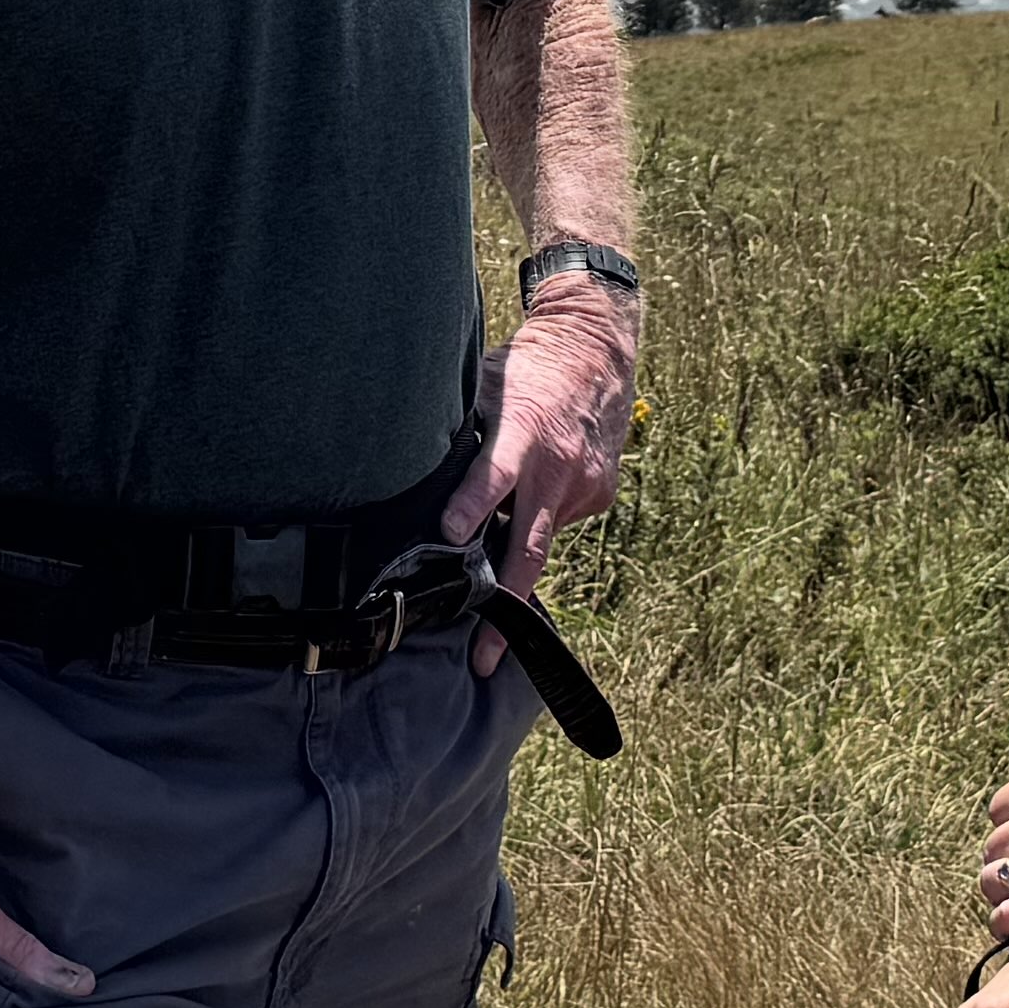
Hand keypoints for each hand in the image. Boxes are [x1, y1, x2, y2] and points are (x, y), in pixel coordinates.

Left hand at [448, 273, 639, 661]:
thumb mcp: (486, 386)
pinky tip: (526, 503)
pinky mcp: (597, 495)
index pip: (495, 476)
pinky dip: (536, 521)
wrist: (597, 349)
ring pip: (538, 538)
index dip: (472, 507)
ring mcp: (583, 487)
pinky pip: (557, 521)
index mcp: (524, 433)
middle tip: (482, 659)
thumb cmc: (527, 366)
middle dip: (504, 611)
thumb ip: (463, 436)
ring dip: (511, 560)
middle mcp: (557, 468)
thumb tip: (410, 475)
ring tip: (485, 592)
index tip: (450, 537)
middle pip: (528, 550)